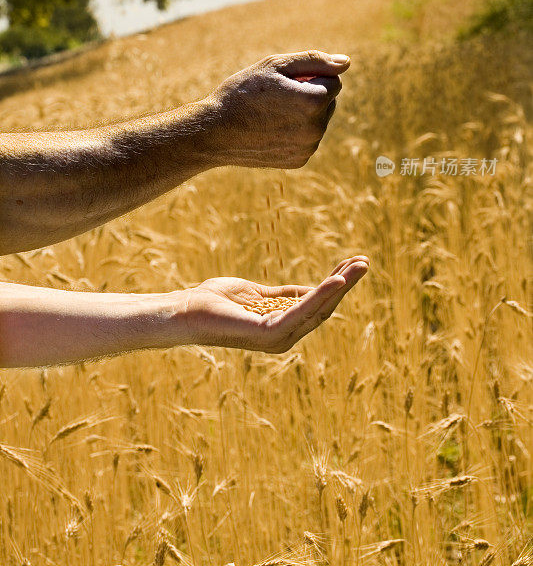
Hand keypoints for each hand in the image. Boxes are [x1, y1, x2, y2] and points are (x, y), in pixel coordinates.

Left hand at [180, 256, 367, 352]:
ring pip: (319, 308)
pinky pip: (301, 309)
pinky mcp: (269, 333)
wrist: (185, 311)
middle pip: (325, 307)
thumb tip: (309, 289)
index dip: (337, 284)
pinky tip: (337, 278)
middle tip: (366, 261)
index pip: (318, 304)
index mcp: (282, 327)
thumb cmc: (215, 302)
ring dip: (341, 285)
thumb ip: (282, 295)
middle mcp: (285, 336)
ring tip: (360, 265)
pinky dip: (321, 293)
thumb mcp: (257, 295)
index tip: (354, 261)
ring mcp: (278, 337)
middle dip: (346, 283)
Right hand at [208, 50, 349, 167]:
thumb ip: (315, 61)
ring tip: (272, 113)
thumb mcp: (275, 65)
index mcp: (314, 101)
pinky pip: (307, 139)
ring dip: (303, 113)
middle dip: (310, 94)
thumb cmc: (242, 92)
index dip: (310, 76)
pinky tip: (271, 129)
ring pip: (319, 121)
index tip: (285, 82)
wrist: (214, 132)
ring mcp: (308, 148)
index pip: (334, 80)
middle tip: (277, 96)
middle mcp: (316, 128)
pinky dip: (295, 132)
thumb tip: (346, 63)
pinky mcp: (298, 161)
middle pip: (329, 101)